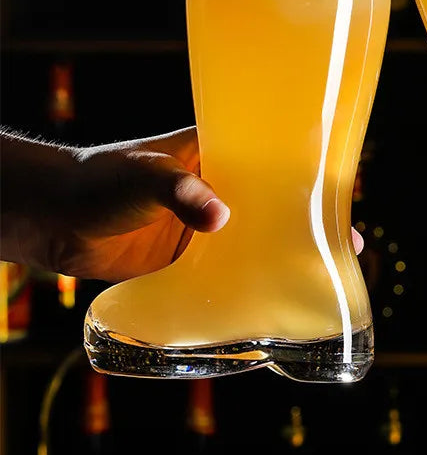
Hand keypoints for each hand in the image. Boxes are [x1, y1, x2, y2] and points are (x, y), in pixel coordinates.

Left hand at [2, 128, 363, 282]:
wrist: (52, 217)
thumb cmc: (101, 177)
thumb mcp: (148, 173)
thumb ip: (183, 191)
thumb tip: (220, 221)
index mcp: (216, 154)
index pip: (272, 158)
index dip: (307, 173)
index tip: (341, 187)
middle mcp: (217, 189)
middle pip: (273, 204)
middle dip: (307, 220)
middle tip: (346, 239)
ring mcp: (203, 227)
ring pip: (253, 241)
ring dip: (281, 254)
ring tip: (320, 271)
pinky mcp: (185, 262)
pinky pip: (225, 273)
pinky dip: (246, 284)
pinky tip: (268, 299)